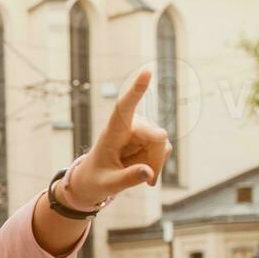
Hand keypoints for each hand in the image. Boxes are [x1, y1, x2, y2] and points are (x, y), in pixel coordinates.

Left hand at [66, 69, 171, 208]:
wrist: (94, 180)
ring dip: (155, 164)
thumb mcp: (108, 185)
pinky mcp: (149, 137)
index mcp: (112, 132)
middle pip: (155, 137)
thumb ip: (127, 179)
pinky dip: (158, 164)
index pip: (124, 108)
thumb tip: (149, 172)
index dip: (136, 91)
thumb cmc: (95, 180)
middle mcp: (128, 125)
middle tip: (150, 183)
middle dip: (155, 160)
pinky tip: (146, 173)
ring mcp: (141, 130)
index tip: (147, 72)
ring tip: (142, 178)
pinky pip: (164, 149)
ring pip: (162, 144)